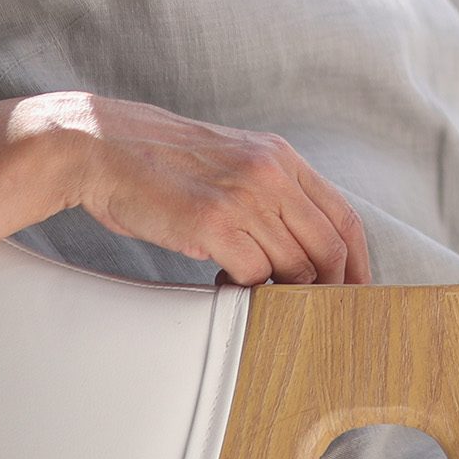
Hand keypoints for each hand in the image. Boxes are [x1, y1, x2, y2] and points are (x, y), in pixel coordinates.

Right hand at [60, 94, 370, 286]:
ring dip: (280, 292)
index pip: (343, 215)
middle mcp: (268, 171)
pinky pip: (253, 276)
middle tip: (309, 313)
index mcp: (277, 154)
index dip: (358, 262)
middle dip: (328, 289)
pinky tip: (219, 284)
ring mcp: (242, 196)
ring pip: (294, 266)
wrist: (100, 146)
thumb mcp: (227, 159)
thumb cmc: (159, 160)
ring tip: (248, 290)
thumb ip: (267, 190)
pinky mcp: (211, 222)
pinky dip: (244, 293)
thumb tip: (298, 244)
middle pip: (329, 247)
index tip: (355, 293)